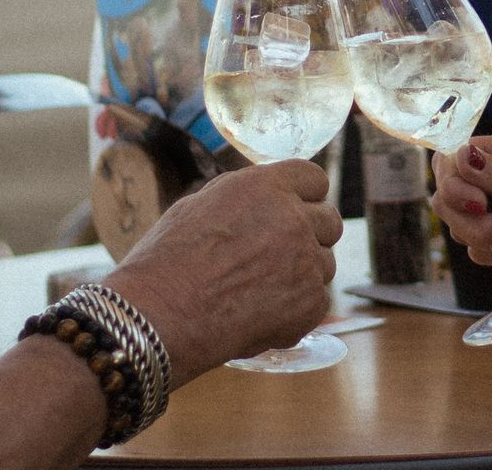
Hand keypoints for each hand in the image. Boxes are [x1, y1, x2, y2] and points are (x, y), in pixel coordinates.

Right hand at [102, 160, 340, 384]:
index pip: (313, 178)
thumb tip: (264, 198)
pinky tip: (259, 314)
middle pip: (330, 221)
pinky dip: (295, 310)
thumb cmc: (168, 260)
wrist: (161, 314)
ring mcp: (307, 262)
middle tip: (281, 254)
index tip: (298, 208)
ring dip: (302, 274)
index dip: (305, 195)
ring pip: (324, 264)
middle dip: (311, 235)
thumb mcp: (201, 205)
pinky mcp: (311, 303)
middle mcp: (294, 218)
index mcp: (266, 187)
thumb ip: (245, 198)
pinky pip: (316, 301)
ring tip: (258, 290)